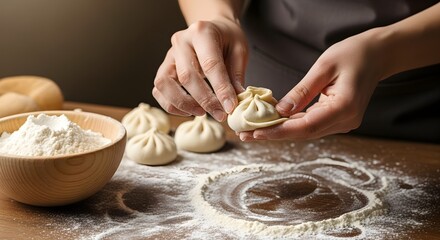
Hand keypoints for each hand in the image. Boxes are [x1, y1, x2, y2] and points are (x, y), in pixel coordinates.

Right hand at [153, 17, 247, 121]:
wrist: (212, 29)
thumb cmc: (227, 40)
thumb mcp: (239, 50)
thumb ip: (236, 74)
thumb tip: (236, 100)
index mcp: (202, 32)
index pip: (210, 64)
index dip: (221, 89)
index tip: (230, 107)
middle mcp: (180, 41)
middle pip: (186, 76)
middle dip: (205, 100)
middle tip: (220, 115)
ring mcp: (168, 55)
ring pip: (165, 84)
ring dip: (184, 104)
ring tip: (203, 112)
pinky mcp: (163, 69)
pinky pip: (159, 91)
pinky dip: (172, 105)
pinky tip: (190, 111)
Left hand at [239, 29, 384, 140]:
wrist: (377, 55)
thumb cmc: (353, 55)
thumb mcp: (323, 67)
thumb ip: (302, 92)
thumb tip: (280, 111)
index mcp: (344, 108)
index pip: (306, 126)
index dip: (279, 132)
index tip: (256, 133)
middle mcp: (345, 121)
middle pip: (303, 133)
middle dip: (274, 135)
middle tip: (245, 135)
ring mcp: (343, 123)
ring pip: (305, 132)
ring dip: (280, 132)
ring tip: (253, 132)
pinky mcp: (338, 119)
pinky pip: (311, 125)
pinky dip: (291, 125)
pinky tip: (272, 123)